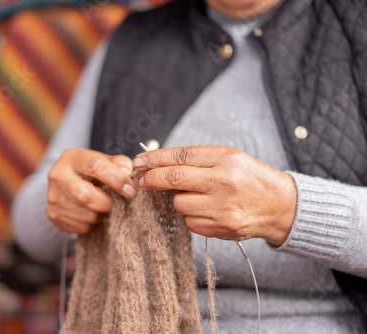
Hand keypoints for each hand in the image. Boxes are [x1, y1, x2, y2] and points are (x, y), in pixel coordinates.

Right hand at [46, 148, 135, 233]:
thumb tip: (127, 173)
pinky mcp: (53, 214)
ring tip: (101, 206)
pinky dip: (91, 224)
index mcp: (71, 158)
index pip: (94, 166)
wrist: (68, 182)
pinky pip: (80, 227)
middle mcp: (57, 175)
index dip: (116, 179)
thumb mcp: (105, 160)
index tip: (131, 191)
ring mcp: (52, 196)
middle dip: (106, 203)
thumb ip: (120, 163)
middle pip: (85, 195)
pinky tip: (91, 212)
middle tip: (114, 202)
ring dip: (100, 215)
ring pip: (85, 215)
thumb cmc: (92, 171)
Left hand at [133, 146, 296, 245]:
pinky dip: (192, 216)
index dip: (156, 158)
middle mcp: (224, 183)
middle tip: (143, 181)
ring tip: (198, 196)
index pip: (182, 156)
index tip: (140, 161)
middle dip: (152, 179)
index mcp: (226, 160)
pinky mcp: (221, 228)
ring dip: (179, 200)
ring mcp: (222, 208)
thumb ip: (196, 160)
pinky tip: (208, 211)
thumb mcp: (229, 158)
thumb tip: (157, 163)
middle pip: (174, 179)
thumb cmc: (249, 177)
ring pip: (179, 204)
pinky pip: (190, 222)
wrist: (279, 206)